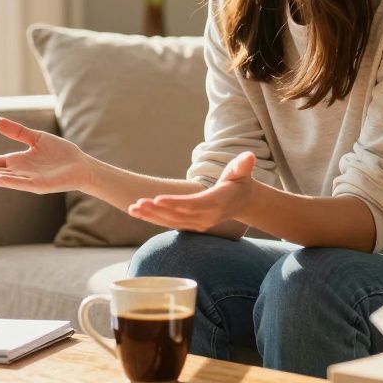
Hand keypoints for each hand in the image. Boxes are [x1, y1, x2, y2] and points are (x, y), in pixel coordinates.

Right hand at [0, 118, 91, 194]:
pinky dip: (11, 181)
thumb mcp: (36, 138)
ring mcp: (29, 180)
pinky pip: (23, 184)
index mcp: (17, 162)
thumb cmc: (60, 153)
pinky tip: (1, 178)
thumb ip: (18, 132)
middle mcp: (20, 173)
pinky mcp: (40, 185)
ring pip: (6, 180)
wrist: (81, 165)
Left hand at [128, 151, 256, 231]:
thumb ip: (242, 165)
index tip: (158, 199)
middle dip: (157, 210)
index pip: (193, 205)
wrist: (243, 202)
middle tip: (138, 203)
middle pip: (178, 215)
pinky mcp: (191, 225)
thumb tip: (249, 157)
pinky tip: (138, 212)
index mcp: (216, 202)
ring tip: (133, 208)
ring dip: (151, 216)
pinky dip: (154, 218)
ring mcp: (198, 223)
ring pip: (171, 221)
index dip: (175, 203)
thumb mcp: (241, 171)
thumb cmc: (239, 181)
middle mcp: (206, 217)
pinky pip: (170, 223)